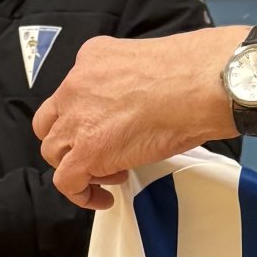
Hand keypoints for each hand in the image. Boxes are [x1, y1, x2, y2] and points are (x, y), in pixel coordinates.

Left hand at [35, 25, 247, 207]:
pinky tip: (104, 197)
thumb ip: (130, 82)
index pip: (71, 94)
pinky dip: (81, 194)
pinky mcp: (88, 150)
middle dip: (73, 142)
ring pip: (54, 151)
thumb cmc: (195, 72)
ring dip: (78, 166)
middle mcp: (77, 85)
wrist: (204, 84)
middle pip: (52, 123)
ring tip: (112, 173)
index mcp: (93, 58)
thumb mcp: (149, 62)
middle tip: (103, 153)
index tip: (106, 130)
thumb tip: (141, 104)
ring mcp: (78, 118)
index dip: (85, 118)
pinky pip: (67, 181)